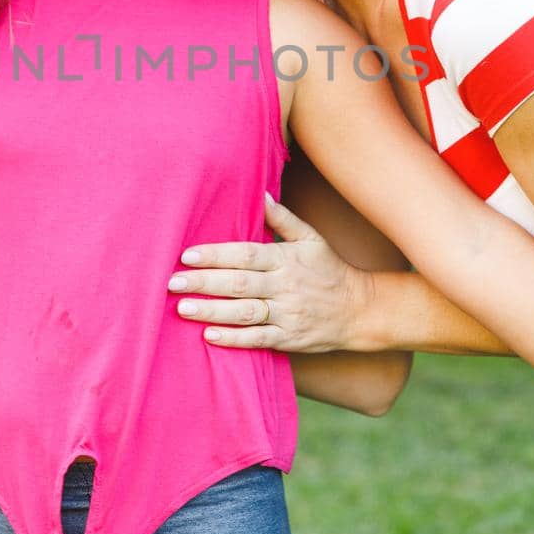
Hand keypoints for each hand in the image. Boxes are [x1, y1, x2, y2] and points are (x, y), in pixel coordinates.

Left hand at [168, 195, 367, 352]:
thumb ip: (283, 219)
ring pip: (245, 312)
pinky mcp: (290, 338)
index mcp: (286, 258)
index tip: (186, 255)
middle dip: (204, 282)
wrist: (361, 310)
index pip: (246, 254)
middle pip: (239, 283)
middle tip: (172, 282)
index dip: (216, 254)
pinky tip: (210, 335)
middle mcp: (285, 285)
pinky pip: (259, 339)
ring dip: (212, 311)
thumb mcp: (312, 239)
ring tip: (183, 309)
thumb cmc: (330, 270)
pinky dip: (235, 338)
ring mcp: (288, 314)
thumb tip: (261, 194)